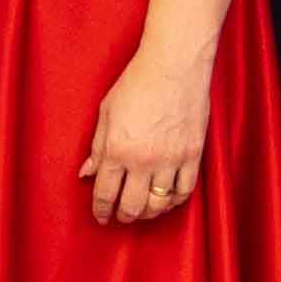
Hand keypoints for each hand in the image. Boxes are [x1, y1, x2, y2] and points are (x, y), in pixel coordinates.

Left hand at [81, 51, 210, 227]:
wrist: (175, 65)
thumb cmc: (137, 83)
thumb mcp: (106, 113)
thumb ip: (97, 147)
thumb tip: (87, 173)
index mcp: (118, 150)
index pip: (105, 194)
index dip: (101, 210)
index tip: (101, 215)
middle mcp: (144, 160)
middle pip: (132, 206)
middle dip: (124, 216)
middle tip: (121, 215)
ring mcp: (171, 160)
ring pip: (159, 205)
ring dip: (148, 212)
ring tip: (143, 209)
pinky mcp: (193, 155)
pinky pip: (184, 192)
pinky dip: (174, 201)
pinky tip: (167, 199)